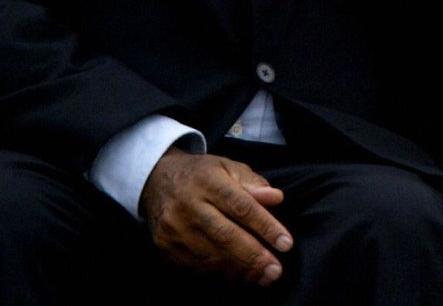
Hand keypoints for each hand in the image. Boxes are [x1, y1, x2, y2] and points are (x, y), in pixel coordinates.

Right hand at [141, 148, 292, 286]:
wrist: (156, 182)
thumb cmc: (202, 175)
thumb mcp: (228, 167)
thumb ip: (253, 182)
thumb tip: (276, 198)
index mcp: (207, 181)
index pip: (240, 206)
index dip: (265, 226)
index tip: (286, 243)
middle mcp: (188, 205)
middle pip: (225, 235)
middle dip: (254, 256)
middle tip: (276, 270)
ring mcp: (173, 229)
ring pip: (211, 256)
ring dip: (241, 270)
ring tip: (263, 276)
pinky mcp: (165, 248)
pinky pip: (197, 267)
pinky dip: (221, 275)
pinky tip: (240, 276)